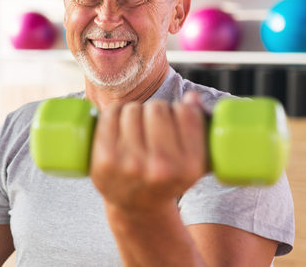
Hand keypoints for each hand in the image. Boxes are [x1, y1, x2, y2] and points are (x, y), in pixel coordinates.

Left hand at [89, 91, 206, 212]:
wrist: (137, 207)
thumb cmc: (169, 176)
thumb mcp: (195, 162)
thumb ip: (201, 128)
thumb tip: (192, 97)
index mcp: (189, 167)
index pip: (187, 113)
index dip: (181, 109)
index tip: (177, 119)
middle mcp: (161, 167)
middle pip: (158, 109)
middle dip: (156, 111)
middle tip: (153, 125)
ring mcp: (130, 164)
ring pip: (133, 109)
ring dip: (135, 111)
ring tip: (137, 127)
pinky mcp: (105, 159)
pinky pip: (111, 114)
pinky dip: (115, 111)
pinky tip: (119, 121)